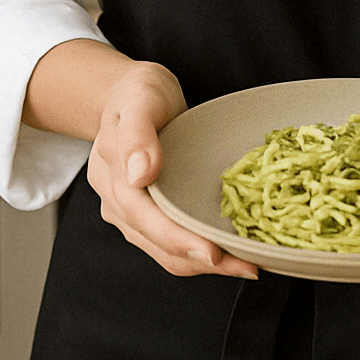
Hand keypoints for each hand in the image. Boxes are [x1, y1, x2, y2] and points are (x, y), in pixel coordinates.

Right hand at [86, 60, 257, 279]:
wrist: (131, 94)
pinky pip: (171, 243)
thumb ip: (137, 133)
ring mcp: (131, 214)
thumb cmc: (138, 93)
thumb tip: (139, 174)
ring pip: (166, 252)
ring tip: (246, 263)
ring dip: (204, 264)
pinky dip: (199, 251)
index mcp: (113, 177)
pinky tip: (229, 249)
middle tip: (247, 265)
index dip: (178, 240)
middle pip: (158, 244)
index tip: (213, 254)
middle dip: (202, 260)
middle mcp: (118, 203)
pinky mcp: (149, 215)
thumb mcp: (140, 99)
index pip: (145, 218)